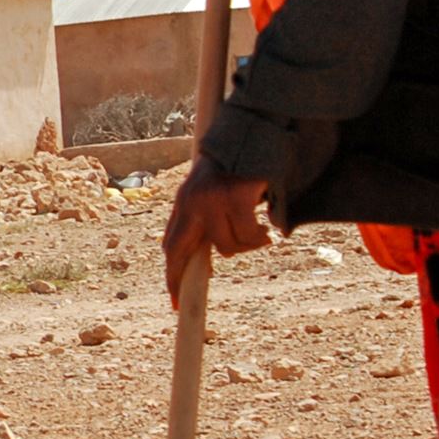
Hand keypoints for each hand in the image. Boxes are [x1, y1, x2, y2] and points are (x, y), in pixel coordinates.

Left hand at [163, 156, 271, 300]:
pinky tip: (267, 230)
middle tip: (184, 304)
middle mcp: (191, 201)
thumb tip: (201, 260)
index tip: (174, 298)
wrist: (255, 133)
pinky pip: (246, 236)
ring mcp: (211, 200)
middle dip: (179, 280)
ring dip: (246, 246)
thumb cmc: (239, 168)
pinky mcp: (234, 198)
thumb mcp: (212, 195)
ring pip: (225, 248)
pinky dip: (259, 238)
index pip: (170, 244)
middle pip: (177, 252)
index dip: (171, 273)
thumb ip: (204, 222)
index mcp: (184, 202)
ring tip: (259, 234)